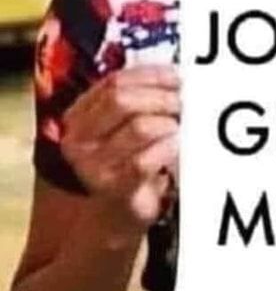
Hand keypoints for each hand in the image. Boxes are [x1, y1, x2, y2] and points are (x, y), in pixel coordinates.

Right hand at [60, 65, 180, 232]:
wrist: (115, 215)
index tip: (177, 76)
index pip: (115, 82)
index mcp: (78, 116)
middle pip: (123, 100)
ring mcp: (94, 167)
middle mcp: (78, 140)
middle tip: (183, 102)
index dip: (150, 75)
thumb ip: (138, 98)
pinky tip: (177, 145)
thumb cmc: (125, 161)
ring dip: (168, 122)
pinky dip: (167, 147)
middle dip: (160, 96)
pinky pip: (145, 161)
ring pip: (138, 127)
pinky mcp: (115, 190)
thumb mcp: (122, 126)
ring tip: (181, 126)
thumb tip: (175, 74)